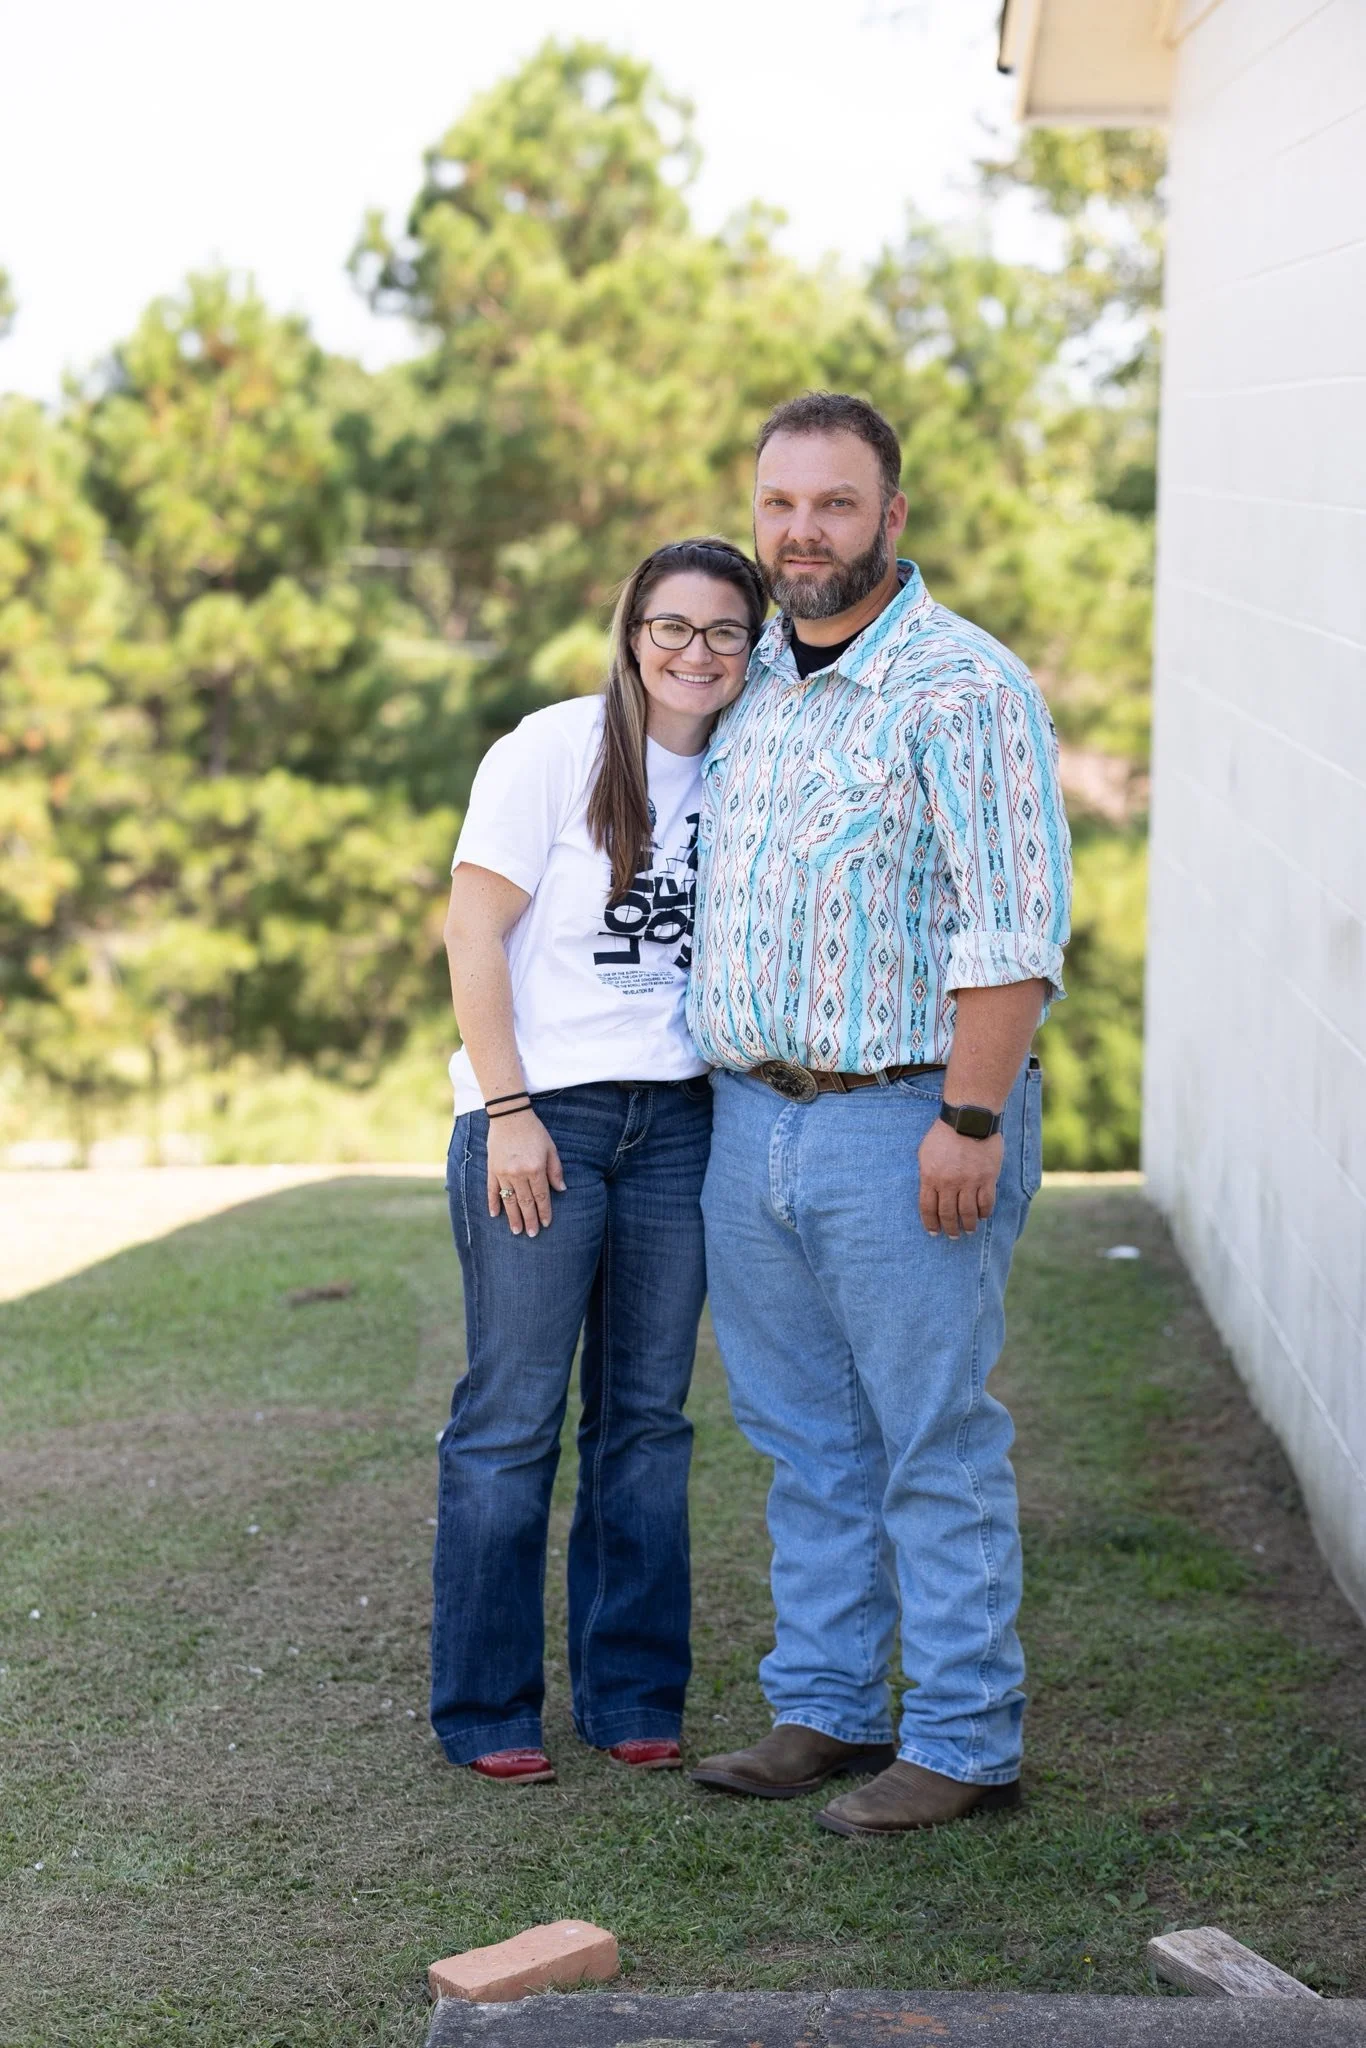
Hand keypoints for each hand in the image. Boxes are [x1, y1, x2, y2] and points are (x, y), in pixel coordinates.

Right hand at [487, 1111, 565, 1238]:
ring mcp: (503, 1173)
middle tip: (532, 1234)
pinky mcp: (492, 1169)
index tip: (546, 1223)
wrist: (509, 1115)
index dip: (544, 1211)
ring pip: (509, 1200)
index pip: (541, 1196)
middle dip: (530, 1219)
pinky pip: (491, 1190)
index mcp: (535, 1168)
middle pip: (525, 1202)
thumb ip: (555, 1170)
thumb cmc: (534, 1131)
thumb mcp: (550, 1148)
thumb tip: (561, 1189)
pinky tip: (495, 1215)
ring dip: (513, 1217)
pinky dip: (493, 1203)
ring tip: (516, 1230)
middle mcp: (519, 1174)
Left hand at [917, 1118, 1002, 1237]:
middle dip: (950, 1228)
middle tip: (953, 1236)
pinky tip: (983, 1216)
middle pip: (948, 1214)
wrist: (969, 1118)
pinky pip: (986, 1202)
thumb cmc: (944, 1133)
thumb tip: (929, 1192)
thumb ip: (927, 1173)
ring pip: (968, 1212)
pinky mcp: (987, 1178)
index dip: (931, 1223)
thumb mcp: (925, 1152)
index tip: (934, 1232)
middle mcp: (949, 1183)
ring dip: (968, 1225)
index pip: (928, 1208)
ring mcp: (969, 1182)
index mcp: (930, 1177)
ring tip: (968, 1231)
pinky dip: (984, 1212)